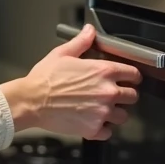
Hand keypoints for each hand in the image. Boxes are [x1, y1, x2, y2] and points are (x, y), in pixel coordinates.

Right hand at [0, 24, 141, 139]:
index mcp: (103, 71)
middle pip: (132, 96)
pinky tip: (92, 122)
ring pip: (123, 116)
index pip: (133, 74)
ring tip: (101, 109)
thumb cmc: (45, 78)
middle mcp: (108, 92)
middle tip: (112, 95)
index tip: (129, 79)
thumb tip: (90, 30)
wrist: (31, 101)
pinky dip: (102, 129)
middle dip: (125, 95)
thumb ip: (81, 42)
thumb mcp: (62, 54)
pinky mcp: (93, 129)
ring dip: (115, 113)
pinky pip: (108, 132)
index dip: (132, 76)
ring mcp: (102, 113)